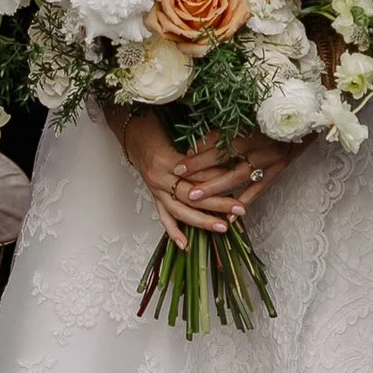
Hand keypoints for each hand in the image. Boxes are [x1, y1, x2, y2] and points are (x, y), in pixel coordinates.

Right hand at [112, 113, 287, 248]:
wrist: (132, 132)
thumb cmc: (156, 127)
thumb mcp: (178, 130)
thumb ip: (201, 144)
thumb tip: (229, 154)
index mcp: (166, 159)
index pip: (195, 175)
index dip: (217, 180)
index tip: (239, 183)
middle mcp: (159, 178)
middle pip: (191, 196)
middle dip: (217, 204)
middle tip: (240, 209)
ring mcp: (155, 190)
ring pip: (179, 211)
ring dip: (201, 221)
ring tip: (223, 228)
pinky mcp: (154, 196)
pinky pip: (163, 217)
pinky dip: (174, 231)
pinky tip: (186, 245)